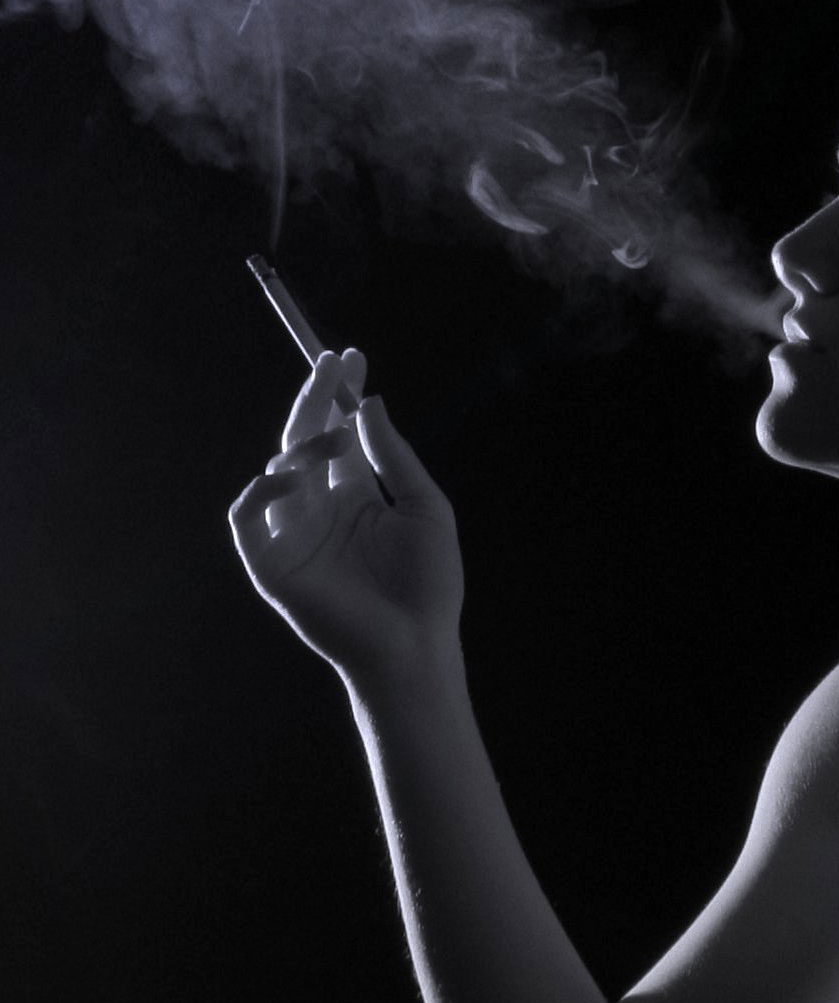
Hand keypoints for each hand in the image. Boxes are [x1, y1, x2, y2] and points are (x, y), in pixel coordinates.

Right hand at [229, 350, 463, 677]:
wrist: (416, 644)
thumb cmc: (428, 583)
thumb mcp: (422, 506)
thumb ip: (393, 455)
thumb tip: (369, 402)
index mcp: (355, 494)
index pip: (340, 433)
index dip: (341, 395)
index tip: (351, 357)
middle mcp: (319, 508)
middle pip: (305, 440)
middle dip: (316, 399)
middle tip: (331, 363)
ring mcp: (292, 534)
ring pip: (278, 470)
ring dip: (303, 444)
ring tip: (335, 435)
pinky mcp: (271, 565)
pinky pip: (246, 519)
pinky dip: (261, 493)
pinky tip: (293, 477)